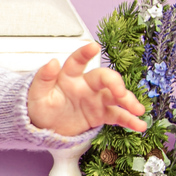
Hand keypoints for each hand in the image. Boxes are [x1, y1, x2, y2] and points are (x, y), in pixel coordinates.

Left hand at [27, 43, 146, 135]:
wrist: (45, 128)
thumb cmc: (41, 107)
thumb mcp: (37, 95)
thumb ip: (43, 79)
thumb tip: (52, 62)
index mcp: (68, 76)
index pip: (77, 61)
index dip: (85, 53)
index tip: (94, 46)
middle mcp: (86, 84)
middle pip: (104, 78)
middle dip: (115, 83)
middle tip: (121, 93)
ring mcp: (96, 99)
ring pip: (115, 96)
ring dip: (129, 101)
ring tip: (138, 110)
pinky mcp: (101, 114)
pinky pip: (117, 115)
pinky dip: (129, 120)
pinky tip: (139, 125)